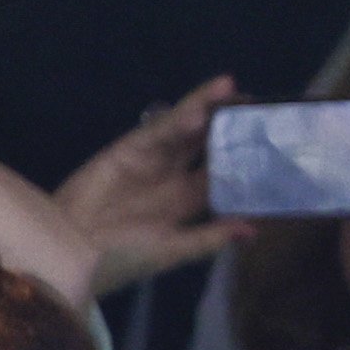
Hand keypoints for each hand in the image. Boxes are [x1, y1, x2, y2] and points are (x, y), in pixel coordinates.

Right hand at [55, 79, 247, 297]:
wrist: (69, 256)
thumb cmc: (118, 259)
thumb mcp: (170, 252)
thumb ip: (208, 237)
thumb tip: (254, 229)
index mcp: (186, 203)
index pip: (224, 175)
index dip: (248, 161)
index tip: (280, 147)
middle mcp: (172, 177)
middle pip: (208, 145)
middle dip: (231, 126)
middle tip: (262, 108)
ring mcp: (150, 161)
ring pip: (186, 131)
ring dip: (208, 110)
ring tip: (234, 91)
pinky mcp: (128, 150)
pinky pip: (157, 131)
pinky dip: (178, 117)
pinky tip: (201, 108)